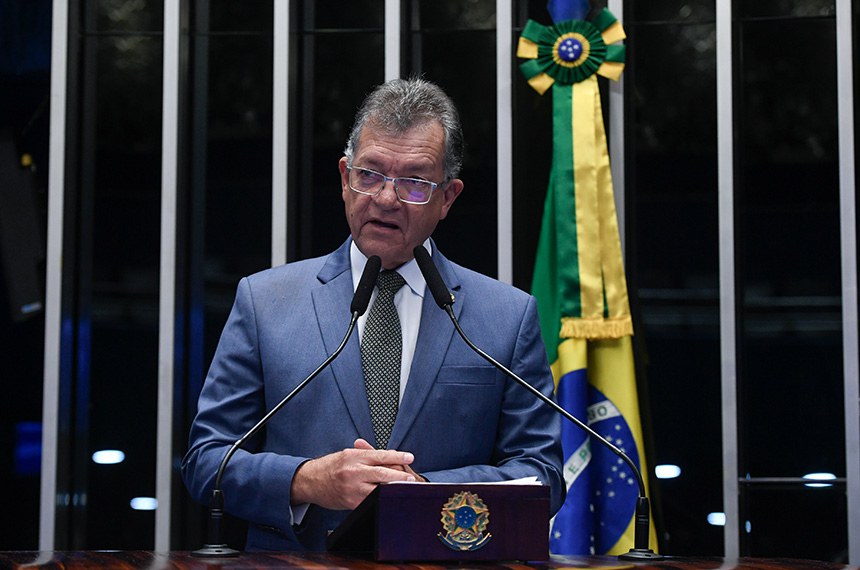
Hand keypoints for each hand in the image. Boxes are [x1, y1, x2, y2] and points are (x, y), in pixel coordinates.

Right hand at [291, 438, 417, 509]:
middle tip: (411, 478)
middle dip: (399, 476)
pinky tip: (388, 499)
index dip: (397, 456)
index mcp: (354, 456)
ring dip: (392, 489)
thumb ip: (367, 454)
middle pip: (382, 473)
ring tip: (403, 489)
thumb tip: (389, 456)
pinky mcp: (351, 502)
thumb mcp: (347, 454)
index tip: (410, 456)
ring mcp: (352, 488)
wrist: (310, 481)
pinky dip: (380, 500)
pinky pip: (370, 502)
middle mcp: (353, 471)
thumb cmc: (330, 466)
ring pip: (378, 489)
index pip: (380, 455)